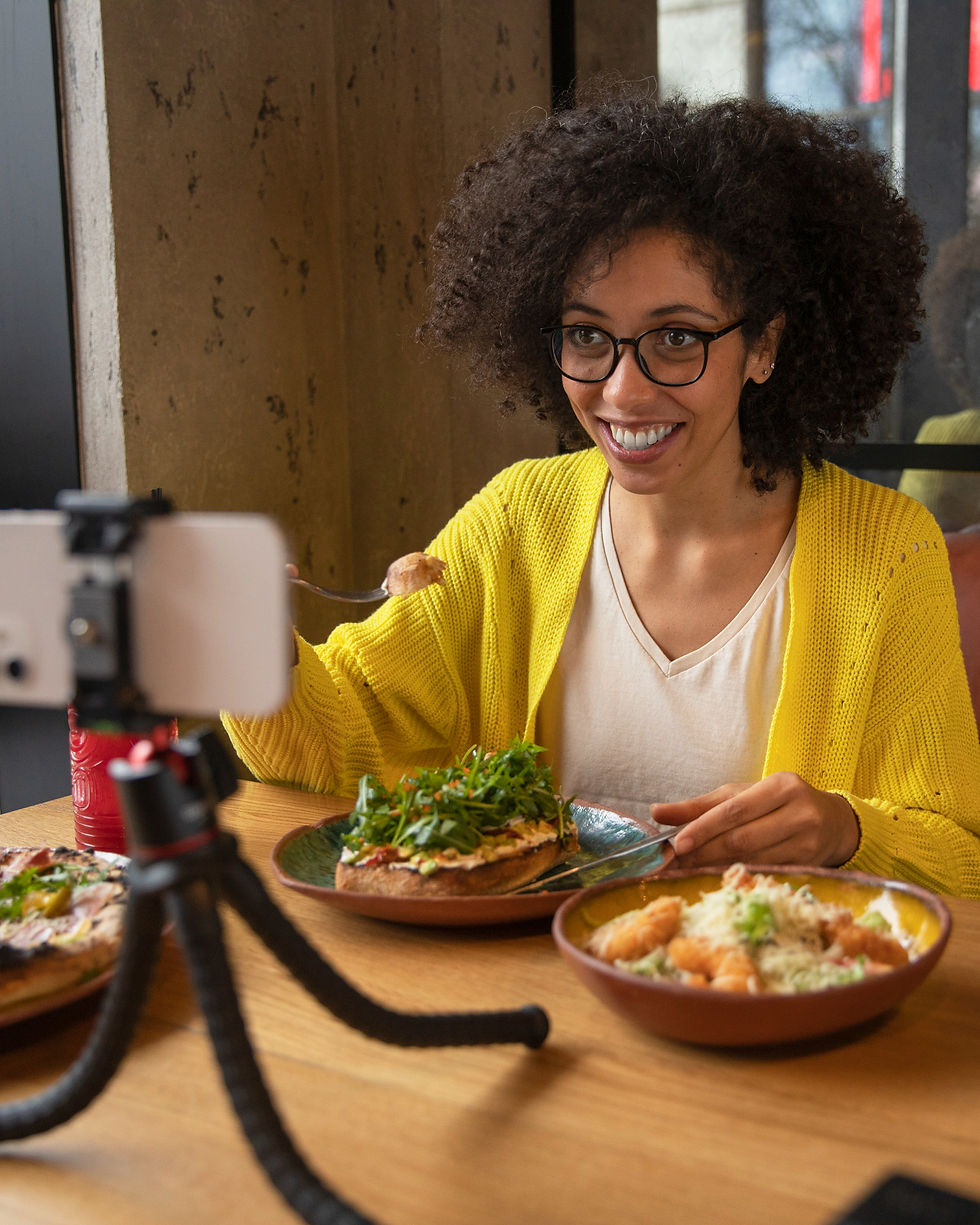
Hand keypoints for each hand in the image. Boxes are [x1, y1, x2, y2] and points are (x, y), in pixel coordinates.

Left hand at [650, 772, 859, 868]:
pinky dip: (737, 874)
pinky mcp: (810, 864)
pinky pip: (765, 872)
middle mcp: (799, 812)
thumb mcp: (742, 795)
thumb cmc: (779, 804)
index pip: (735, 810)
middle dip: (704, 852)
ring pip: (753, 859)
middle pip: (743, 838)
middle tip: (675, 863)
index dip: (704, 828)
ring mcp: (808, 841)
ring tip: (688, 870)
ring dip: (716, 867)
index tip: (677, 844)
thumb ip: (700, 805)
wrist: (835, 823)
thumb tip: (656, 812)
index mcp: (781, 786)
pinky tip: (716, 876)